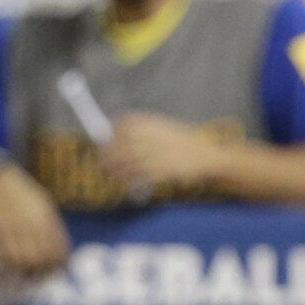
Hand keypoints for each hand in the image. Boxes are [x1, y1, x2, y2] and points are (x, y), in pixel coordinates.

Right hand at [0, 164, 70, 277]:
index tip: (60, 270)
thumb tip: (61, 247)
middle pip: (42, 256)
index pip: (58, 247)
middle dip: (44, 271)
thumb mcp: (44, 205)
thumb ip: (52, 225)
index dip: (60, 262)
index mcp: (46, 218)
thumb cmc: (24, 194)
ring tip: (27, 275)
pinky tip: (12, 264)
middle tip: (42, 277)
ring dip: (26, 270)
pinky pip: (4, 252)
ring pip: (23, 257)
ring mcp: (13, 227)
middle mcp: (31, 224)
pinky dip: (9, 261)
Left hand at [97, 113, 232, 198]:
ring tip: (109, 173)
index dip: (110, 133)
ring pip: (123, 163)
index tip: (104, 141)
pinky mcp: (158, 171)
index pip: (123, 124)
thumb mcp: (164, 127)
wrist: (205, 156)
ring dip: (112, 169)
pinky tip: (126, 182)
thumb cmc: (182, 142)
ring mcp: (155, 154)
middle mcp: (152, 136)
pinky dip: (127, 180)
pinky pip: (135, 177)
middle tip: (100, 162)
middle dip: (105, 154)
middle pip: (119, 144)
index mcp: (153, 123)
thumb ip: (142, 129)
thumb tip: (112, 134)